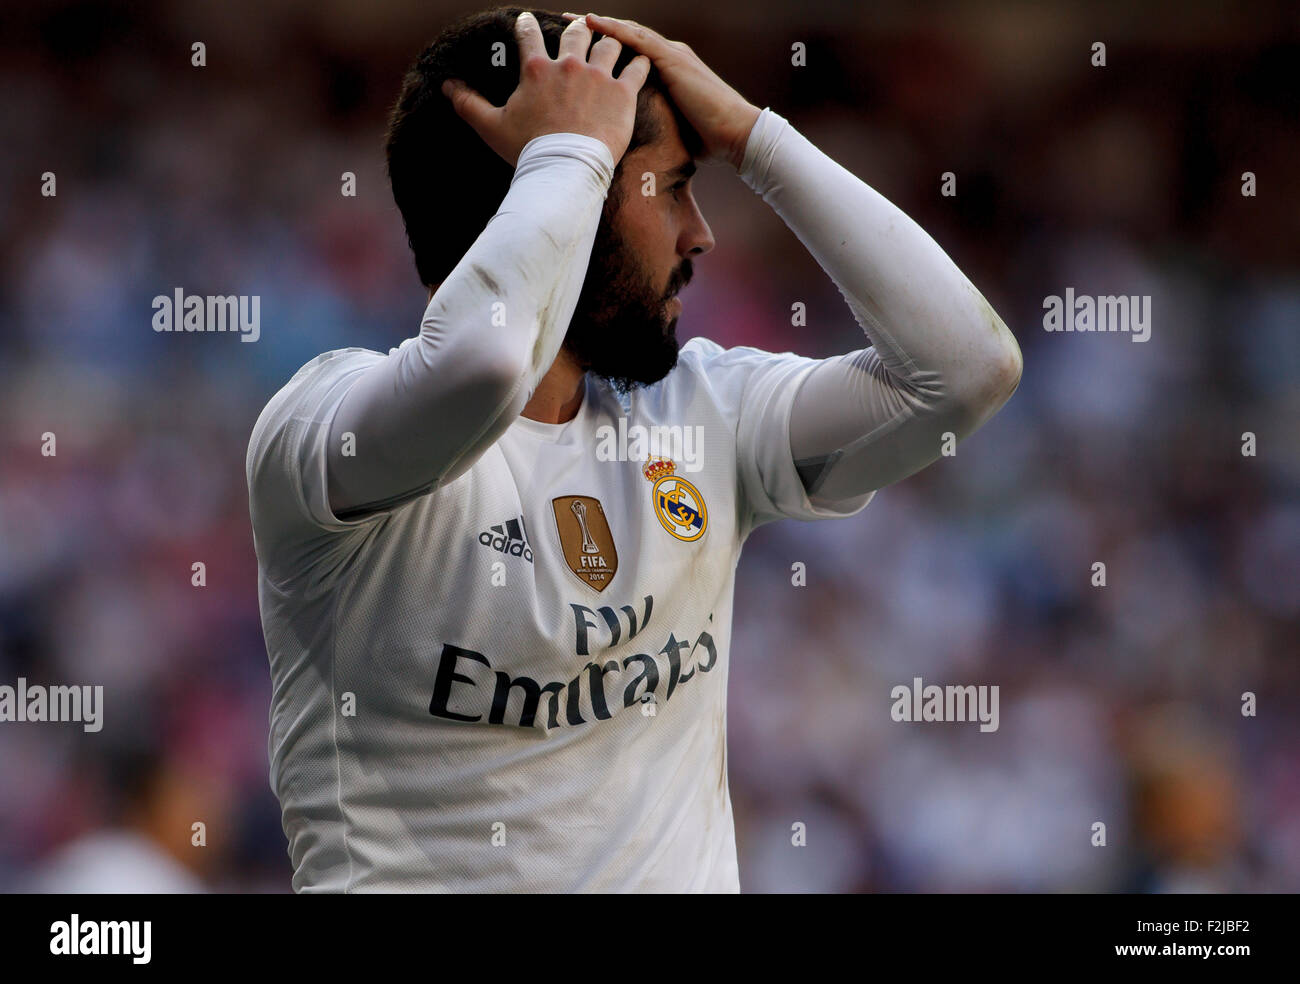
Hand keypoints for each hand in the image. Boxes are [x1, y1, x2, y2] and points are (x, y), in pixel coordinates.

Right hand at [441, 11, 650, 166]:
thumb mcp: (491, 126)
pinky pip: (637, 68)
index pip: (529, 34)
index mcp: (537, 69)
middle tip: (579, 33)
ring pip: (609, 44)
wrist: (565, 170)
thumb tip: (446, 86)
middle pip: (576, 32)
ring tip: (613, 46)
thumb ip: (468, 103)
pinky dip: (640, 64)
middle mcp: (569, 65)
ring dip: (610, 43)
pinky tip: (641, 61)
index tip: (527, 21)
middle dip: (577, 30)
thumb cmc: (527, 150)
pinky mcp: (623, 93)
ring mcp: (598, 77)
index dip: (526, 24)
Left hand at [563, 12, 761, 168]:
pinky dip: (613, 29)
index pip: (631, 52)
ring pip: (628, 32)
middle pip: (626, 36)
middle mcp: (669, 56)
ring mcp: (671, 55)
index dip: (605, 46)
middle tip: (566, 23)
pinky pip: (637, 39)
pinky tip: (592, 22)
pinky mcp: (673, 60)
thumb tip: (631, 143)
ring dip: (599, 24)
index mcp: (668, 70)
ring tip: (572, 18)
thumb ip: (653, 124)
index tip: (579, 47)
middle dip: (597, 30)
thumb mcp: (671, 129)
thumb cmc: (708, 140)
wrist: (736, 135)